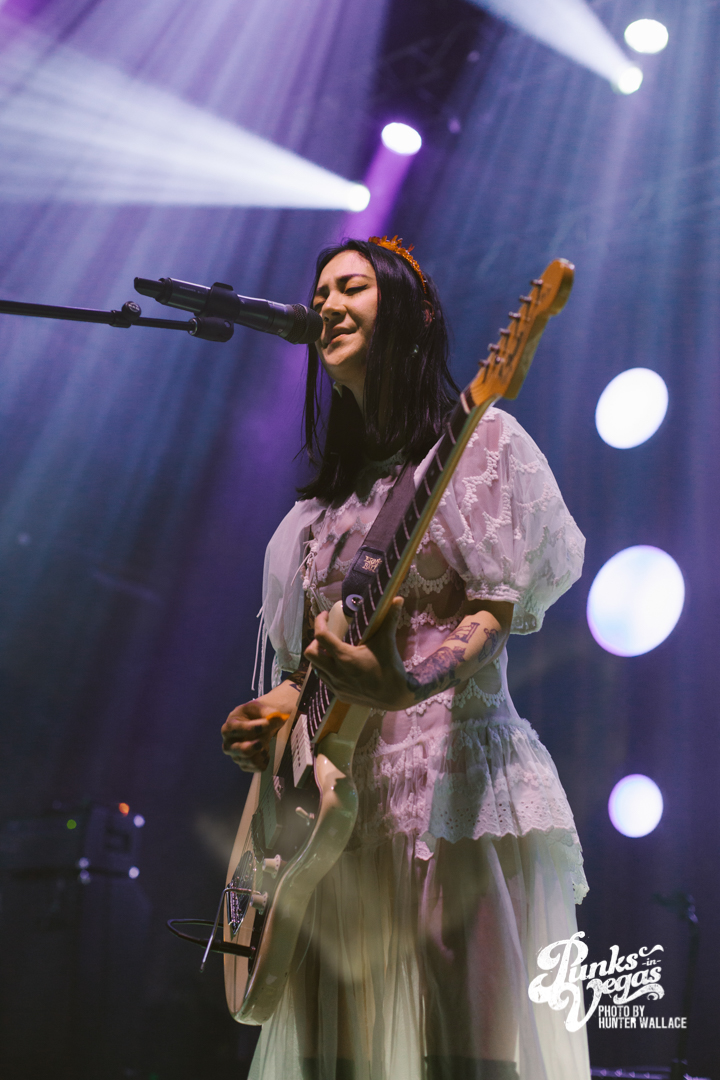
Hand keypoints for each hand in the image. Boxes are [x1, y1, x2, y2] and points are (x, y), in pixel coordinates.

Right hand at [221, 695, 291, 771]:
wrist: (254, 724)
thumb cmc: (254, 715)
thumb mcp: (259, 708)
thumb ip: (268, 712)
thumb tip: (278, 718)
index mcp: (228, 727)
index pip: (238, 729)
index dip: (255, 727)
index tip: (269, 723)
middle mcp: (228, 744)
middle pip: (243, 750)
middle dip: (259, 744)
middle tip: (267, 737)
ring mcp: (236, 756)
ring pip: (252, 761)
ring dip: (263, 752)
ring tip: (266, 743)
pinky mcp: (244, 765)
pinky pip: (257, 768)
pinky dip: (265, 760)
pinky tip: (265, 751)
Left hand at [304, 597, 411, 711]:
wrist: (396, 696)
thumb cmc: (390, 667)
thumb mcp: (387, 641)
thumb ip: (390, 619)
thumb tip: (397, 599)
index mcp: (344, 657)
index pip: (321, 636)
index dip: (319, 622)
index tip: (325, 615)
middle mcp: (336, 672)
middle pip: (310, 653)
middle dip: (315, 641)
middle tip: (327, 635)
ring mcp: (336, 686)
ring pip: (316, 668)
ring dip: (320, 657)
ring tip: (332, 650)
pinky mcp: (339, 695)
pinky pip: (325, 680)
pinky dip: (327, 670)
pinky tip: (338, 666)